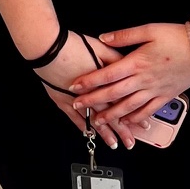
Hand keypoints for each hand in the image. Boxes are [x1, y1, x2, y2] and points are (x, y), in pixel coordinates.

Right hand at [33, 32, 128, 149]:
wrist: (47, 47)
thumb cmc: (71, 45)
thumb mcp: (100, 47)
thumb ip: (115, 58)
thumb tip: (127, 65)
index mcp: (103, 81)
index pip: (122, 102)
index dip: (133, 114)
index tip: (141, 124)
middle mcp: (92, 94)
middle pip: (110, 115)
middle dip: (122, 130)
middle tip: (130, 142)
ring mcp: (76, 100)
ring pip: (94, 120)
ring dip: (105, 133)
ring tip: (113, 143)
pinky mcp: (62, 100)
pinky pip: (75, 118)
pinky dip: (83, 127)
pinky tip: (89, 135)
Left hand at [69, 22, 189, 131]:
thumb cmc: (178, 36)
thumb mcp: (149, 29)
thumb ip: (124, 35)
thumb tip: (103, 38)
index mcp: (138, 62)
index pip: (108, 74)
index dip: (90, 81)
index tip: (75, 85)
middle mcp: (144, 79)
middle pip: (113, 93)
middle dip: (93, 100)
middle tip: (77, 105)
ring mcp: (155, 90)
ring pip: (129, 106)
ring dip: (111, 114)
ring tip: (96, 120)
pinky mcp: (166, 95)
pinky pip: (148, 110)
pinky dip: (136, 118)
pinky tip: (127, 122)